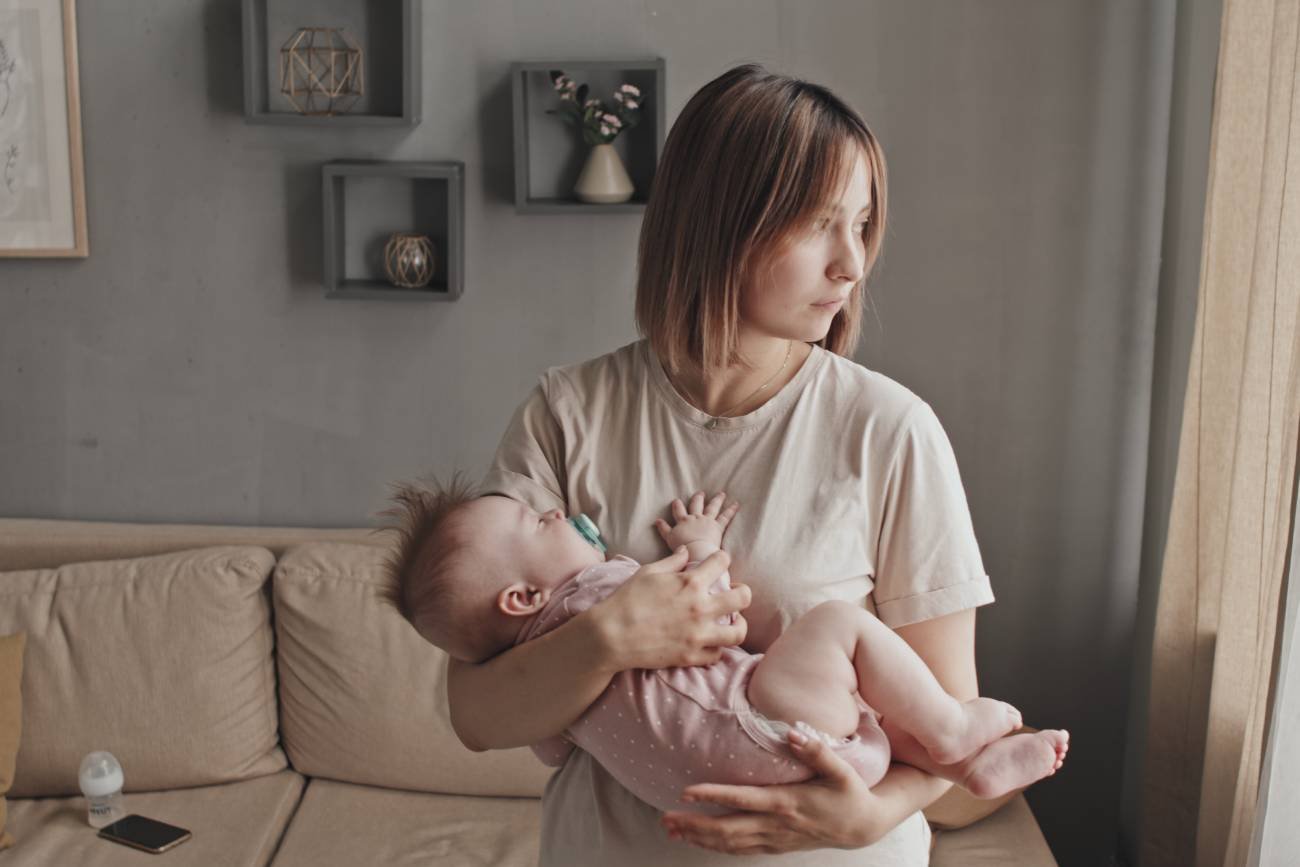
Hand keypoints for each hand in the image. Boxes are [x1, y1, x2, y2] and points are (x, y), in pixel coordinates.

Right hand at [587, 547, 750, 671]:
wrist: (610, 636)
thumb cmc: (626, 600)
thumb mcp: (647, 572)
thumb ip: (672, 561)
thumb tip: (687, 551)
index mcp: (690, 583)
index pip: (722, 562)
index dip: (722, 559)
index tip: (717, 564)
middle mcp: (701, 608)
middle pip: (743, 597)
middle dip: (742, 592)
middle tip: (734, 593)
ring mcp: (698, 635)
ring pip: (739, 631)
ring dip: (738, 624)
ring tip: (730, 622)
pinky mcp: (691, 656)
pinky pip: (718, 654)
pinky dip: (716, 648)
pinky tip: (709, 641)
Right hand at [654, 491, 739, 551]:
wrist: (695, 551)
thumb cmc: (682, 547)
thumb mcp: (669, 538)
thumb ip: (663, 529)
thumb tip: (656, 521)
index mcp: (683, 521)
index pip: (679, 511)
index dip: (677, 506)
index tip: (676, 500)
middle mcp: (695, 518)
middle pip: (696, 505)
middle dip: (698, 498)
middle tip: (701, 493)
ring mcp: (707, 521)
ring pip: (712, 507)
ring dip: (717, 500)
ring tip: (722, 494)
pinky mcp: (717, 526)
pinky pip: (725, 517)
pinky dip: (731, 510)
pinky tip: (736, 504)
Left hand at [660, 728, 893, 853]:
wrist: (864, 827)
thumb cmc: (851, 794)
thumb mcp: (841, 770)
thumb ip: (817, 751)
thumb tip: (793, 732)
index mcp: (786, 803)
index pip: (741, 800)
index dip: (712, 796)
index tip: (686, 791)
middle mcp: (776, 824)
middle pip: (727, 829)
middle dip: (695, 825)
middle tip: (666, 820)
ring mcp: (775, 839)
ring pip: (731, 843)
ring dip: (700, 838)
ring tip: (673, 831)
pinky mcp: (777, 845)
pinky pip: (742, 850)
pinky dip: (718, 847)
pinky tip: (702, 842)